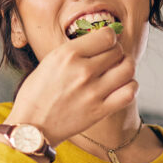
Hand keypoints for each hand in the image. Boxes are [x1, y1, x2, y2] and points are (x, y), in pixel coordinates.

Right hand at [6, 27, 136, 145]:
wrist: (31, 127)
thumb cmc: (36, 95)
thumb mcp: (49, 62)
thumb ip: (75, 51)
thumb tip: (100, 42)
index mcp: (67, 54)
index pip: (107, 35)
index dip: (109, 38)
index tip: (106, 44)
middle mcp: (82, 70)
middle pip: (118, 51)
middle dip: (117, 53)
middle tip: (111, 60)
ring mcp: (92, 92)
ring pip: (128, 69)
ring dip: (126, 68)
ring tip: (119, 72)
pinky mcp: (99, 111)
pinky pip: (129, 92)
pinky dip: (130, 87)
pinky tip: (122, 88)